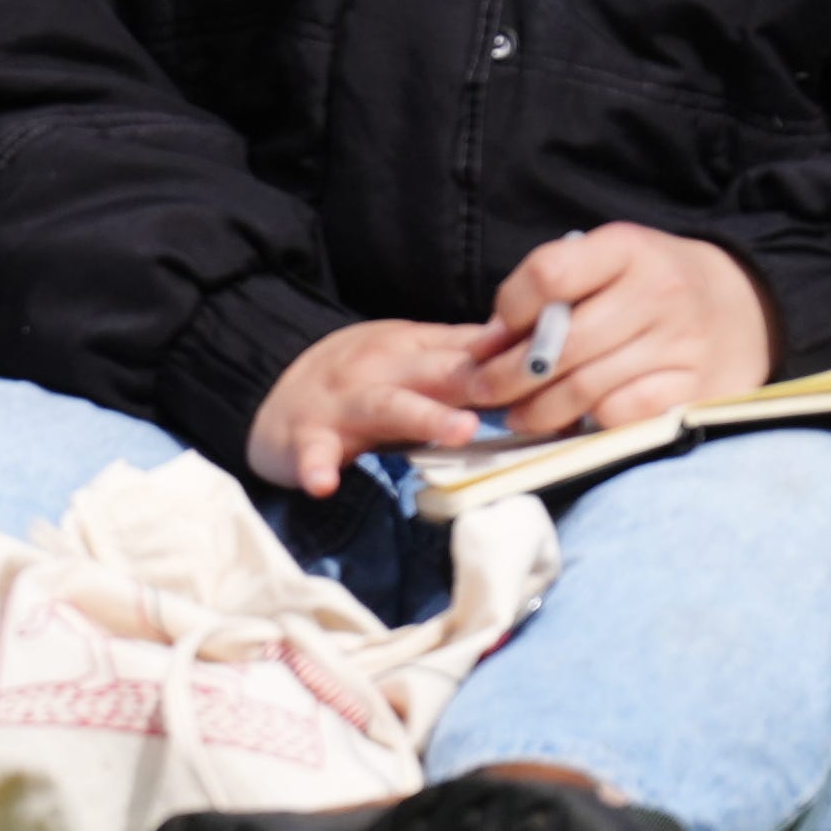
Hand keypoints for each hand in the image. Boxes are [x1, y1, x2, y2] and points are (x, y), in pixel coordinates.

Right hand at [246, 317, 510, 500]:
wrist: (271, 390)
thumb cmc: (360, 380)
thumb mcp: (410, 356)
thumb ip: (465, 358)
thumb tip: (536, 356)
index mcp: (411, 348)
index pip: (470, 350)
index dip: (512, 360)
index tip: (559, 366)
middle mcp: (380, 369)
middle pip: (437, 372)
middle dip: (479, 380)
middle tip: (522, 393)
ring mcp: (342, 403)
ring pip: (387, 406)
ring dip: (424, 417)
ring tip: (461, 432)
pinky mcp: (307, 439)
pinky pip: (312, 453)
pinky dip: (317, 466)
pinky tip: (325, 482)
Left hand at [454, 223, 776, 442]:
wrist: (746, 306)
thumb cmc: (652, 284)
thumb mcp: (608, 261)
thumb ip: (551, 290)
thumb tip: (489, 343)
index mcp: (627, 248)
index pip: (549, 274)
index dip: (510, 309)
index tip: (490, 335)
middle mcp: (659, 292)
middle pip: (562, 343)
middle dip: (506, 375)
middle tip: (478, 391)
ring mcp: (682, 343)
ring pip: (586, 386)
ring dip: (537, 409)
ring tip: (515, 415)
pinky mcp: (697, 390)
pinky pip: (624, 414)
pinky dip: (588, 424)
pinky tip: (568, 425)